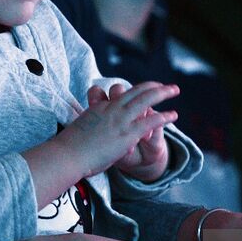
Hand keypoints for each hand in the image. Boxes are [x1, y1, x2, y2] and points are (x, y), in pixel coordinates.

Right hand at [62, 81, 177, 178]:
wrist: (67, 155)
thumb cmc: (67, 149)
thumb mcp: (78, 132)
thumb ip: (88, 130)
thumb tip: (87, 135)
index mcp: (98, 108)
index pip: (117, 94)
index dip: (131, 91)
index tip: (140, 90)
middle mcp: (110, 109)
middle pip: (134, 90)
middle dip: (151, 86)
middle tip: (162, 85)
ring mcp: (119, 120)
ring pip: (145, 99)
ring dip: (162, 93)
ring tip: (174, 90)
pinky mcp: (126, 133)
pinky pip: (150, 121)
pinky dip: (163, 117)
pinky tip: (173, 115)